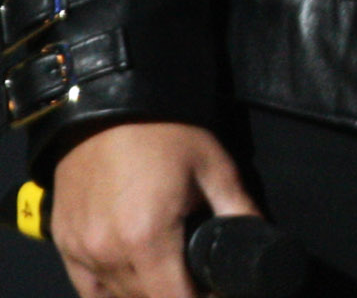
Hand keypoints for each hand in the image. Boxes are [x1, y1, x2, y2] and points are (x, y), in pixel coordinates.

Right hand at [48, 120, 260, 297]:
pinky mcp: (63, 244)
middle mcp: (108, 254)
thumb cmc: (164, 133)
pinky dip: (111, 291)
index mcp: (147, 240)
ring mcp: (80, 251)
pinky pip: (87, 288)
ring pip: (116, 297)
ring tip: (173, 274)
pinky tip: (134, 280)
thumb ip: (239, 210)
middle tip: (200, 280)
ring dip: (147, 293)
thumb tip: (262, 239)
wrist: (106, 108)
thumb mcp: (213, 167)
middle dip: (178, 294)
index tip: (218, 290)